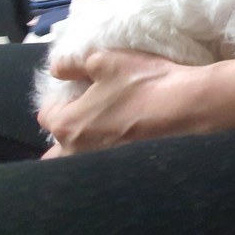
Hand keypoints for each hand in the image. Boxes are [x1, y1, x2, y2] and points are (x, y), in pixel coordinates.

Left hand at [37, 49, 234, 157]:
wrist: (188, 107)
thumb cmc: (143, 82)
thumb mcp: (105, 60)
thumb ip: (73, 64)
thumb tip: (57, 70)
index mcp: (67, 125)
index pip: (47, 114)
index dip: (61, 98)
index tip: (79, 88)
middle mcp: (78, 153)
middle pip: (58, 149)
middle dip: (67, 133)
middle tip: (88, 116)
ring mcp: (102, 168)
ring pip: (80, 165)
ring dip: (84, 152)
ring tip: (105, 133)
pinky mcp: (125, 174)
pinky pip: (104, 171)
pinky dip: (107, 163)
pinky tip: (124, 144)